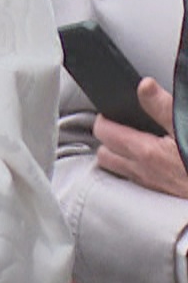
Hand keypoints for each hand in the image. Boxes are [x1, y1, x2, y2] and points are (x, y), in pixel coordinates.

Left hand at [94, 78, 187, 199]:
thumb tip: (145, 87)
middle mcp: (142, 172)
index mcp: (145, 152)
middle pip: (104, 154)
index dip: (104, 119)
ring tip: (129, 142)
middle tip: (117, 126)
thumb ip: (163, 107)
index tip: (111, 112)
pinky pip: (136, 181)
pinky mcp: (162, 195)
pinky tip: (148, 162)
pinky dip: (134, 170)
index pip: (104, 132)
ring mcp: (151, 185)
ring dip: (118, 156)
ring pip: (118, 170)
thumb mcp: (186, 126)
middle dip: (106, 139)